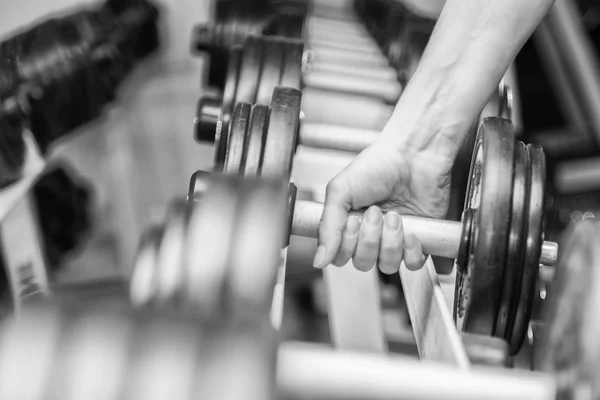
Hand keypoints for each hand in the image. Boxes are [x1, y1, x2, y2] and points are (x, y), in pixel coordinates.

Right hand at [313, 134, 453, 273]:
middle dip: (369, 238)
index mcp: (348, 225)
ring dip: (390, 241)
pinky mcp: (419, 239)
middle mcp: (370, 235)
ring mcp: (394, 239)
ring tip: (394, 215)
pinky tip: (410, 230)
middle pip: (363, 263)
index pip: (340, 257)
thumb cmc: (378, 164)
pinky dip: (410, 250)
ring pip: (387, 265)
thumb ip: (327, 227)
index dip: (346, 245)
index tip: (352, 220)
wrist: (413, 154)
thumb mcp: (340, 191)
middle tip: (374, 212)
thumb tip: (318, 261)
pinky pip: (413, 263)